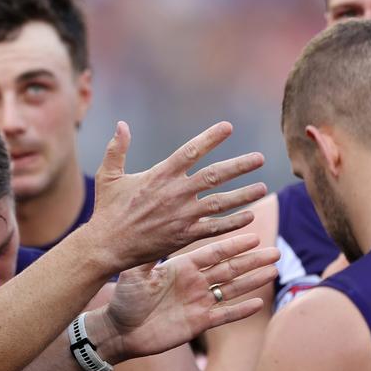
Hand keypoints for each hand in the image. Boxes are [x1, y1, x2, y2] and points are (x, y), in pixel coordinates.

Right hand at [91, 121, 265, 269]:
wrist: (108, 246)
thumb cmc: (107, 209)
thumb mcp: (109, 175)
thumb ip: (117, 149)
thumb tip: (121, 124)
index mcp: (159, 175)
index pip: (190, 151)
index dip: (210, 138)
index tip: (228, 127)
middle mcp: (175, 193)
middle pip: (214, 176)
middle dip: (239, 166)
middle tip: (259, 158)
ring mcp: (182, 216)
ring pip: (221, 203)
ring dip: (244, 195)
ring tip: (262, 187)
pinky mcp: (185, 236)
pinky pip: (215, 228)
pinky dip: (233, 222)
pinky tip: (249, 215)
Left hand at [99, 234, 278, 360]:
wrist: (121, 331)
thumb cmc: (124, 300)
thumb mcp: (134, 274)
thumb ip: (147, 256)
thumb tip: (154, 232)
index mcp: (180, 266)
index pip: (212, 253)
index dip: (233, 245)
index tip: (253, 236)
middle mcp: (193, 282)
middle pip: (228, 269)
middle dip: (251, 260)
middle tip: (275, 251)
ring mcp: (198, 302)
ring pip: (231, 289)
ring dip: (252, 280)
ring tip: (273, 270)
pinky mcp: (198, 323)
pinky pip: (224, 315)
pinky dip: (241, 310)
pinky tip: (259, 303)